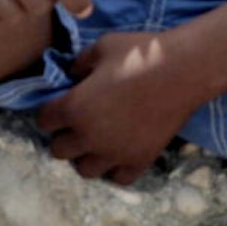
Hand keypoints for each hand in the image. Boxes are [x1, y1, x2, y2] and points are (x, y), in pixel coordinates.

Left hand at [37, 28, 210, 185]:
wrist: (182, 70)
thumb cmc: (139, 53)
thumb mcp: (101, 47)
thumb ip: (79, 64)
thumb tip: (72, 76)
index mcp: (74, 107)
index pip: (44, 120)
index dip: (49, 111)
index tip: (58, 105)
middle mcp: (89, 136)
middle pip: (59, 151)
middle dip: (63, 136)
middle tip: (76, 123)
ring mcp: (115, 153)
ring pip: (85, 170)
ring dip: (86, 156)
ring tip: (96, 140)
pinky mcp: (139, 160)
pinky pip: (118, 178)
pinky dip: (115, 168)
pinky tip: (120, 151)